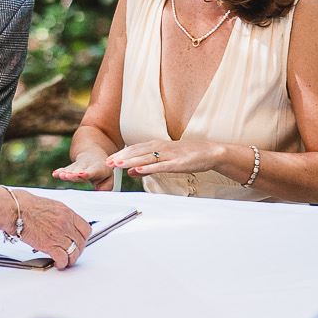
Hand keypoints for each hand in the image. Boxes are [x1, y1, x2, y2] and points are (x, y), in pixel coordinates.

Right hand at [0, 187, 93, 269]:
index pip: (85, 229)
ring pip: (74, 252)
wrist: (14, 208)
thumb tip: (59, 222)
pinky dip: (62, 263)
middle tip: (72, 253)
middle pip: (81, 242)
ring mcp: (59, 234)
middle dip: (77, 250)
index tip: (79, 241)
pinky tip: (58, 263)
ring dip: (71, 259)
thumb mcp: (48, 204)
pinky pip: (62, 258)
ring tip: (66, 261)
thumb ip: (58, 215)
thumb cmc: (23, 204)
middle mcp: (65, 223)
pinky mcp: (49, 244)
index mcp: (66, 212)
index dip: (83, 238)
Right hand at [51, 153, 116, 188]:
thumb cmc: (101, 170)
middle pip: (78, 170)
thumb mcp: (108, 177)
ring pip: (70, 170)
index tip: (82, 174)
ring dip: (65, 173)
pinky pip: (63, 170)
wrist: (92, 155)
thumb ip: (106, 187)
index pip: (91, 171)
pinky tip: (54, 174)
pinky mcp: (69, 169)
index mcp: (96, 169)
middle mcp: (85, 166)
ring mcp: (76, 167)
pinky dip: (59, 172)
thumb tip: (99, 193)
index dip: (86, 173)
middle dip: (73, 173)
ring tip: (61, 175)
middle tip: (68, 175)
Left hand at [89, 137, 226, 179]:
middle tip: (107, 163)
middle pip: (137, 152)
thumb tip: (130, 171)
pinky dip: (150, 167)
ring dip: (131, 161)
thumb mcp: (165, 160)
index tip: (107, 160)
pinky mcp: (178, 163)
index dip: (120, 154)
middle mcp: (161, 147)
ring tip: (117, 165)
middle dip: (121, 157)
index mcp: (157, 146)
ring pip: (147, 157)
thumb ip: (147, 166)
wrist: (210, 152)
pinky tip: (139, 170)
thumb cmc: (187, 156)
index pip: (134, 149)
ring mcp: (170, 154)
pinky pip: (162, 166)